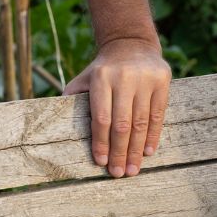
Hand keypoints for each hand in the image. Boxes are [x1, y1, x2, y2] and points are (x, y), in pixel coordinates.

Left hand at [64, 37, 171, 177]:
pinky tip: (148, 152)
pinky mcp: (162, 81)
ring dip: (136, 150)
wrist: (131, 43)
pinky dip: (153, 136)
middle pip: (122, 124)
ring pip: (141, 122)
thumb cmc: (104, 69)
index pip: (102, 118)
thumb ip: (73, 96)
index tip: (101, 163)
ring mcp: (145, 79)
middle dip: (120, 152)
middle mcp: (124, 77)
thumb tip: (54, 122)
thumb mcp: (86, 77)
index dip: (101, 142)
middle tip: (119, 174)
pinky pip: (158, 114)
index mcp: (102, 78)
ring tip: (133, 169)